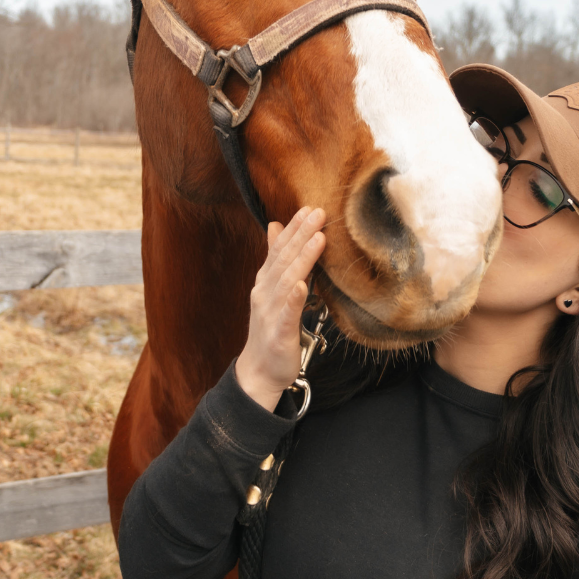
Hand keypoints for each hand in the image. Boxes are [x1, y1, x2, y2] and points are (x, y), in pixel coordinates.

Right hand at [233, 207, 325, 408]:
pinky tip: (302, 285)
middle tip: (318, 212)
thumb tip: (275, 225)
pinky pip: (286, 314)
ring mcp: (270, 313)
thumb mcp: (272, 289)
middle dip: (301, 235)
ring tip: (318, 238)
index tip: (310, 208)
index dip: (294, 228)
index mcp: (266, 282)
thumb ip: (275, 258)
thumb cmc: (271, 328)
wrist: (259, 370)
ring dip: (302, 258)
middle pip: (284, 259)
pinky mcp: (279, 334)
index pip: (280, 249)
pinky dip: (293, 299)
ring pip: (287, 281)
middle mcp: (265, 293)